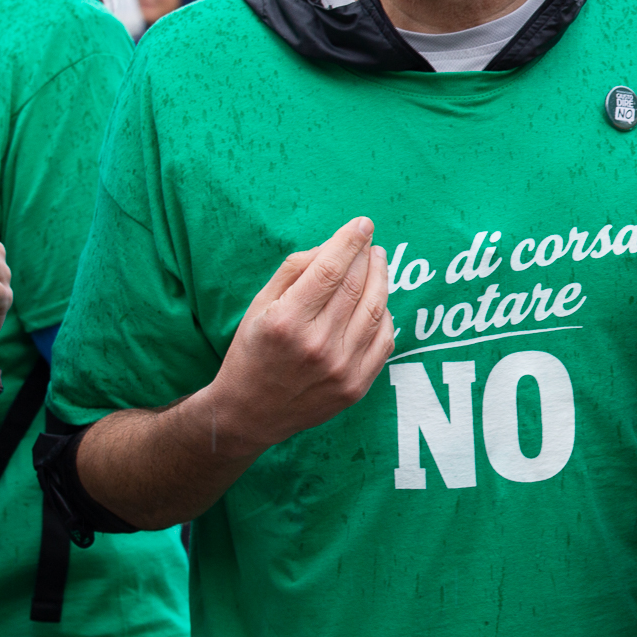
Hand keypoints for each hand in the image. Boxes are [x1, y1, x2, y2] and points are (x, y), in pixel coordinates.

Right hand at [196, 217, 393, 454]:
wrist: (250, 413)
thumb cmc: (253, 350)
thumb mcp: (260, 304)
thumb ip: (296, 270)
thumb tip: (334, 245)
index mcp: (287, 321)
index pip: (330, 270)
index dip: (350, 242)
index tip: (363, 224)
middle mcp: (317, 346)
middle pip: (356, 286)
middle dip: (367, 256)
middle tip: (370, 242)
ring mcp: (341, 369)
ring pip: (376, 310)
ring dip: (381, 279)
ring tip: (378, 261)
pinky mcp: (357, 387)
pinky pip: (385, 340)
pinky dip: (385, 315)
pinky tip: (378, 301)